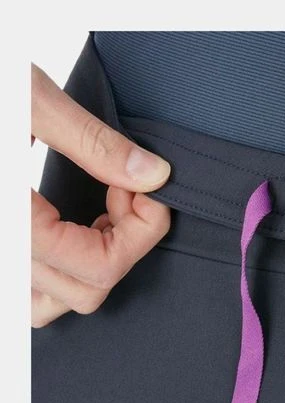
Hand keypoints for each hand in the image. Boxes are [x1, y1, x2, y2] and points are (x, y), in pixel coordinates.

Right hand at [31, 64, 171, 327]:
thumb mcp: (28, 98)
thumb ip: (94, 143)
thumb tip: (152, 176)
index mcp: (9, 221)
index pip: (100, 267)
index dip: (141, 230)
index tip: (146, 187)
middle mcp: (0, 252)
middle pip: (88, 291)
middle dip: (126, 243)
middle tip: (126, 190)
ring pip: (57, 304)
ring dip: (95, 266)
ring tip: (102, 214)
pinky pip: (31, 295)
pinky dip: (62, 275)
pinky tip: (75, 230)